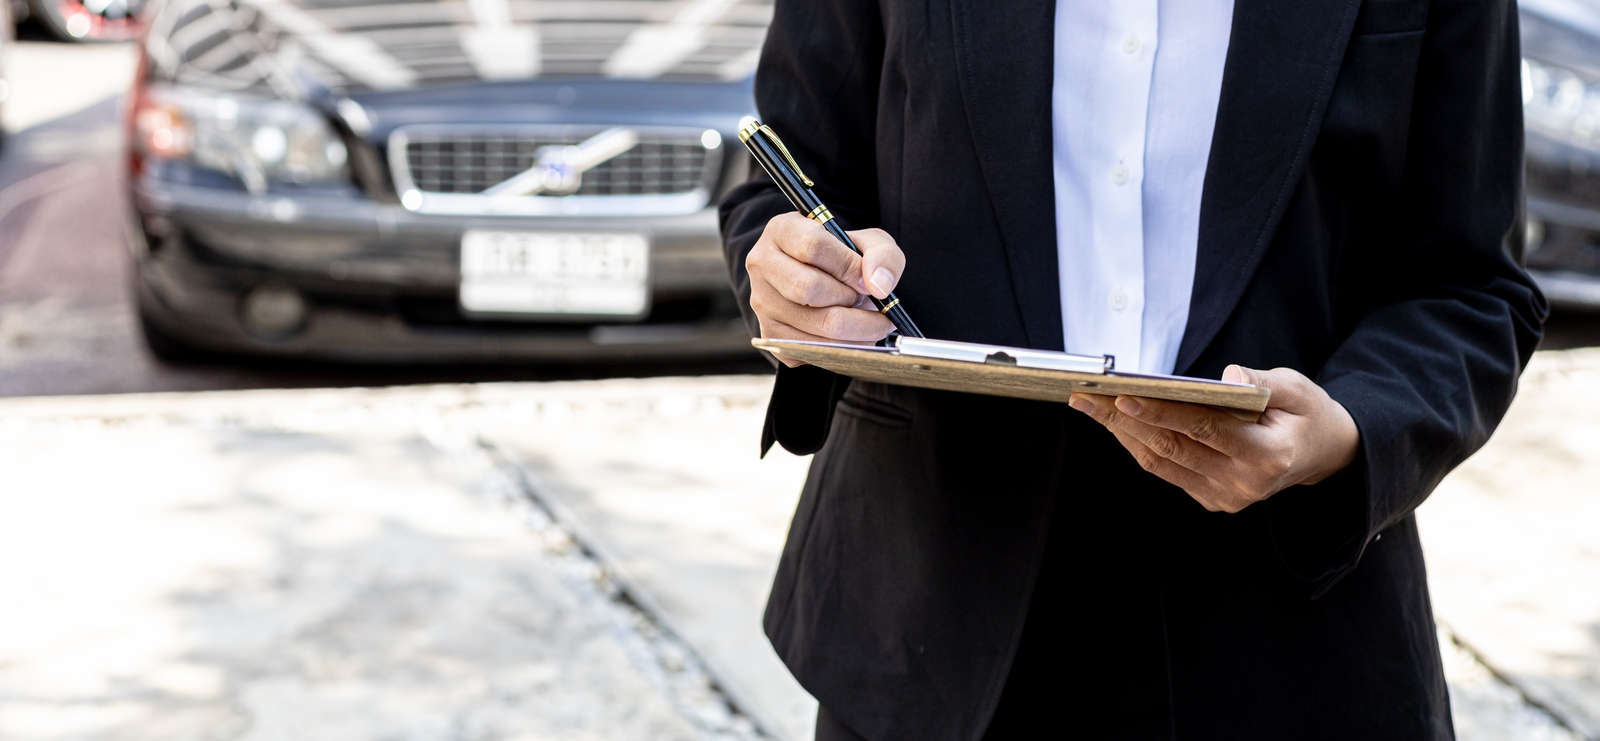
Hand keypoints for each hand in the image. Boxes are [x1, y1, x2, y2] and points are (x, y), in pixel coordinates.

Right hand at [745, 213, 903, 365]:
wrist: (822, 279)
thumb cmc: (843, 257)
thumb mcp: (868, 243)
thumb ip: (882, 255)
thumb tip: (879, 287)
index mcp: (781, 230)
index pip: (813, 246)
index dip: (848, 266)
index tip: (868, 280)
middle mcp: (762, 265)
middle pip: (809, 288)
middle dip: (849, 298)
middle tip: (865, 299)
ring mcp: (762, 302)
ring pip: (816, 324)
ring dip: (856, 327)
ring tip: (867, 317)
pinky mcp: (771, 335)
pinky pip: (815, 349)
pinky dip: (845, 347)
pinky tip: (852, 333)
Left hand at [1068, 365, 1359, 512]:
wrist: (1322, 455)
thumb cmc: (1306, 414)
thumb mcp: (1297, 389)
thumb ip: (1263, 383)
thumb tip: (1229, 376)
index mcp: (1268, 456)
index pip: (1205, 430)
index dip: (1162, 413)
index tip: (1123, 394)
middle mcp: (1243, 484)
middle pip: (1172, 447)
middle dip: (1124, 419)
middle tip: (1086, 395)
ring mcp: (1225, 497)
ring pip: (1161, 462)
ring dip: (1121, 432)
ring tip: (1089, 404)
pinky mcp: (1212, 500)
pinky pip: (1166, 470)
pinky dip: (1137, 444)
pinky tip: (1114, 421)